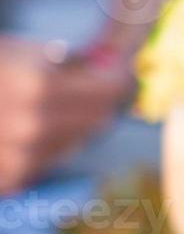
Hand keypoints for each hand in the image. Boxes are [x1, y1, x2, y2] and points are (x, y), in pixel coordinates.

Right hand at [0, 37, 131, 193]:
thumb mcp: (14, 52)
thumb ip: (62, 62)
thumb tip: (104, 67)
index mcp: (37, 88)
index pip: (108, 90)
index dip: (118, 79)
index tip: (123, 74)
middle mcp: (32, 127)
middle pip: (98, 120)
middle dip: (102, 103)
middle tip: (103, 90)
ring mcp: (20, 159)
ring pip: (76, 143)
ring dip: (76, 126)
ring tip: (61, 107)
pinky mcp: (10, 182)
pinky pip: (47, 163)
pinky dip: (48, 146)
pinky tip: (33, 130)